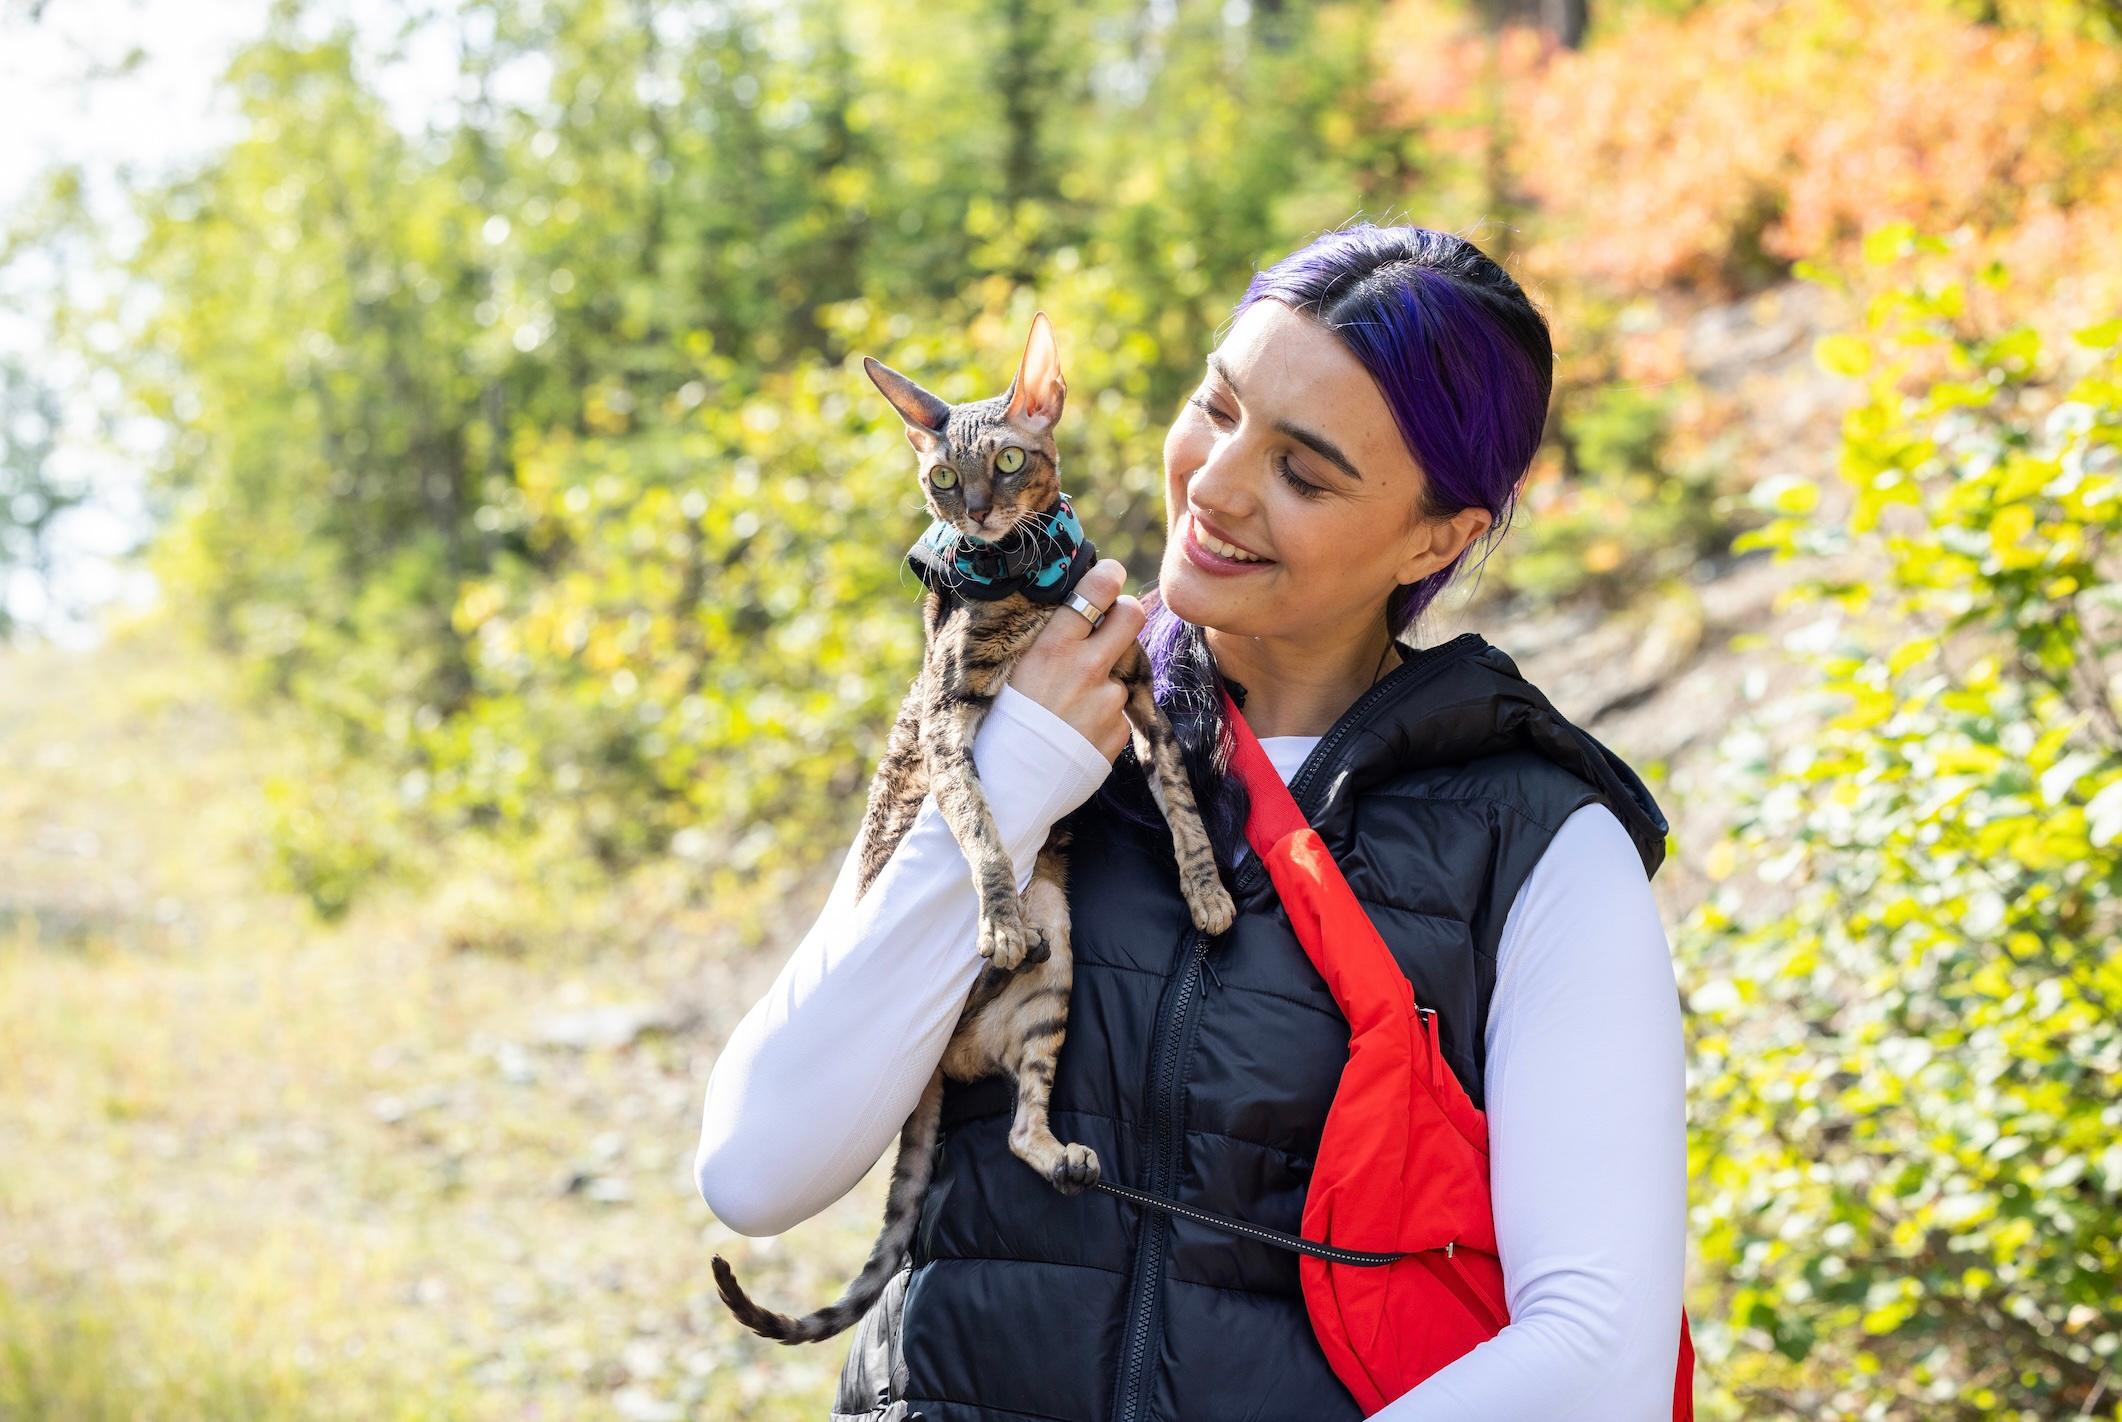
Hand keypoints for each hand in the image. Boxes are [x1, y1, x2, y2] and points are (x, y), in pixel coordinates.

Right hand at [1008, 559, 1145, 763]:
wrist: (1009, 786)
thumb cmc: (998, 724)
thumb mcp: (1010, 672)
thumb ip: (1045, 642)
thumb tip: (1069, 615)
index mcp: (1053, 647)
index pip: (1095, 592)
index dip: (1107, 577)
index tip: (1109, 575)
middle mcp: (1086, 668)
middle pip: (1131, 616)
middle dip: (1126, 612)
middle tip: (1114, 620)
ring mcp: (1107, 700)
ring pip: (1119, 673)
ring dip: (1103, 682)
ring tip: (1069, 708)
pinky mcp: (1118, 730)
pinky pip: (1118, 712)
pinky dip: (1102, 718)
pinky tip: (1075, 731)